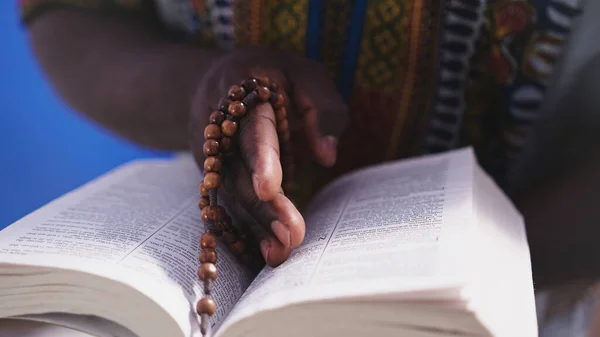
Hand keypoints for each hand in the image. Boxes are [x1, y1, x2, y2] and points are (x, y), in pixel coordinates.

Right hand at [189, 47, 347, 266]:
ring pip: (230, 193)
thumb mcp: (305, 74)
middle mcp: (219, 126)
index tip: (270, 189)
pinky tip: (266, 251)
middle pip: (238, 170)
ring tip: (280, 254)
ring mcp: (211, 153)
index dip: (260, 159)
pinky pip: (228, 202)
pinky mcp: (215, 173)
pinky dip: (245, 227)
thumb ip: (322, 108)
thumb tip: (327, 156)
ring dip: (254, 225)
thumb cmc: (273, 75)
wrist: (217, 80)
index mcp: (241, 92)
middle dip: (263, 207)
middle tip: (291, 236)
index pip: (252, 129)